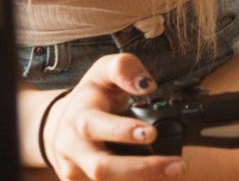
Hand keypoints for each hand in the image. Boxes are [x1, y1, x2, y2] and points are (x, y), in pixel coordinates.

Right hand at [37, 54, 177, 178]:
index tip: (151, 132)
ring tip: (175, 172)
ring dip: (143, 180)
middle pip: (101, 167)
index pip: (94, 126)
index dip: (122, 132)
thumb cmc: (90, 97)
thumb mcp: (103, 72)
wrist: (60, 124)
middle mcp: (72, 147)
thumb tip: (145, 85)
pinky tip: (158, 178)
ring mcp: (75, 169)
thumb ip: (123, 68)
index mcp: (78, 117)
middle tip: (178, 165)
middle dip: (141, 169)